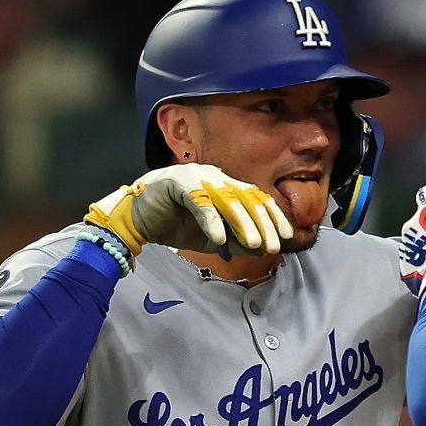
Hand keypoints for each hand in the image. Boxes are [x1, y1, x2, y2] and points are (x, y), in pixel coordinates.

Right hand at [84, 164, 292, 255]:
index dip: (274, 216)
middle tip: (273, 245)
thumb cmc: (177, 226)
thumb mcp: (214, 238)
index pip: (257, 198)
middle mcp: (215, 177)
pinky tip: (219, 238)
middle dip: (263, 223)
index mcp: (226, 186)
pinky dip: (211, 220)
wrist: (138, 220)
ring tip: (254, 244)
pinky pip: (199, 202)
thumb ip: (237, 241)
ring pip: (227, 199)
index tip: (287, 235)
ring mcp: (197, 176)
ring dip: (243, 223)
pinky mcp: (177, 182)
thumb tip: (265, 249)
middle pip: (247, 198)